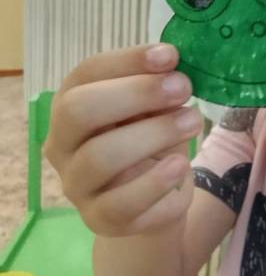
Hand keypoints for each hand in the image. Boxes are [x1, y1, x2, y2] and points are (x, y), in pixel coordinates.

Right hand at [44, 43, 202, 237]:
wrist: (154, 202)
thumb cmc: (150, 144)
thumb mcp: (154, 112)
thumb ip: (157, 91)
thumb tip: (175, 69)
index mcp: (70, 105)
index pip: (86, 74)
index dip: (127, 61)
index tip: (170, 55)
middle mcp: (61, 144)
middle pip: (78, 111)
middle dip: (135, 94)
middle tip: (182, 88)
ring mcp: (76, 185)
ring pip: (99, 157)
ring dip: (153, 135)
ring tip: (192, 122)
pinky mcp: (99, 220)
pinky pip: (121, 203)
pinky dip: (156, 183)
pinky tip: (180, 167)